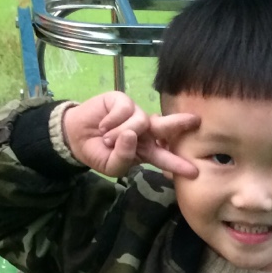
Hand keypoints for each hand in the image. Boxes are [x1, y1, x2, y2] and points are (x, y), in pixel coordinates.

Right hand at [61, 91, 199, 178]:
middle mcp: (145, 131)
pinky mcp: (122, 100)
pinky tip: (102, 126)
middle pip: (165, 127)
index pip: (165, 157)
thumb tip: (131, 135)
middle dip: (180, 123)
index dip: (178, 164)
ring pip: (140, 121)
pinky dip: (112, 121)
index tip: (194, 172)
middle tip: (196, 121)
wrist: (75, 136)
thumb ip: (124, 157)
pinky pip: (125, 109)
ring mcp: (135, 114)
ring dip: (122, 132)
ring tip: (107, 139)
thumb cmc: (98, 153)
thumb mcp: (111, 166)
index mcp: (146, 150)